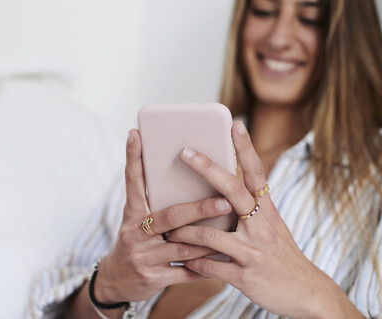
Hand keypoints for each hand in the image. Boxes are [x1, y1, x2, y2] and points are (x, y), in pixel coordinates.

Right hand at [95, 129, 233, 303]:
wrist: (116, 281)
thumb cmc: (135, 241)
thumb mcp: (137, 220)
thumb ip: (154, 201)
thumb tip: (185, 175)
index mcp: (131, 213)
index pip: (132, 182)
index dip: (133, 158)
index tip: (136, 133)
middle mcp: (134, 233)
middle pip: (169, 217)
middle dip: (198, 209)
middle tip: (224, 200)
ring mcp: (143, 257)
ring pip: (182, 247)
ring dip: (209, 239)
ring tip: (232, 229)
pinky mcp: (152, 279)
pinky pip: (185, 272)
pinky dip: (204, 267)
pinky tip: (221, 260)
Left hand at [167, 122, 359, 318]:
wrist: (306, 293)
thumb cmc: (281, 254)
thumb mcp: (271, 227)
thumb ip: (249, 210)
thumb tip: (221, 188)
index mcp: (267, 212)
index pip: (257, 174)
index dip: (246, 149)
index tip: (235, 125)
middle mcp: (261, 227)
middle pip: (232, 191)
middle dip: (207, 169)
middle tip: (184, 152)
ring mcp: (253, 252)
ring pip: (211, 235)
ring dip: (185, 232)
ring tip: (168, 231)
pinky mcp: (244, 276)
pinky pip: (211, 266)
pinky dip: (194, 263)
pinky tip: (183, 261)